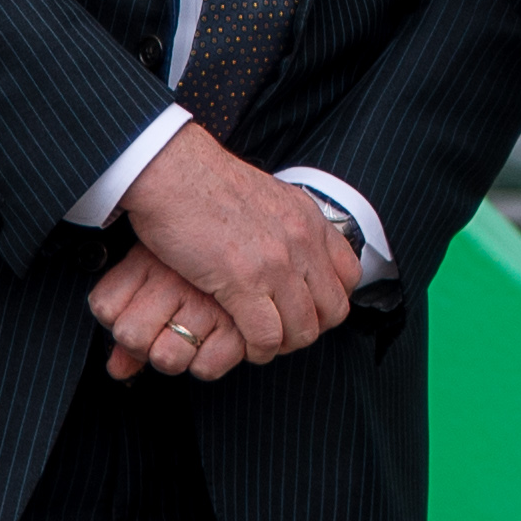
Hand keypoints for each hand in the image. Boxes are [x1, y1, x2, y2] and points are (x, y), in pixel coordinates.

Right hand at [98, 125, 359, 375]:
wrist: (171, 171)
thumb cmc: (204, 184)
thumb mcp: (267, 196)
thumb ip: (288, 224)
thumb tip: (294, 249)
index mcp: (310, 219)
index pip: (349, 276)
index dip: (330, 301)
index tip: (306, 309)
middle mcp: (302, 241)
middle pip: (332, 310)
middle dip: (309, 329)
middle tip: (282, 332)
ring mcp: (275, 262)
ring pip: (302, 329)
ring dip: (282, 344)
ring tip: (260, 342)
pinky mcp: (242, 281)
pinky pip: (266, 336)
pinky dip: (257, 349)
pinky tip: (243, 344)